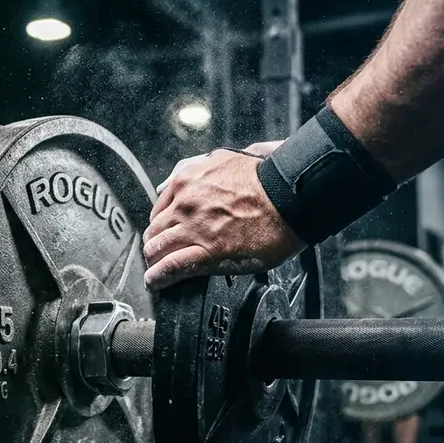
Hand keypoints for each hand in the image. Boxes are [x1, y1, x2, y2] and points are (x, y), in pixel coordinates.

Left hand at [143, 148, 304, 289]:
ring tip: (154, 272)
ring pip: (157, 249)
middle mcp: (184, 204)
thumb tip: (196, 169)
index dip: (162, 224)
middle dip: (156, 244)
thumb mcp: (225, 159)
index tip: (166, 232)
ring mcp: (193, 229)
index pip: (160, 209)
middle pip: (155, 231)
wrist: (289, 196)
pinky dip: (159, 277)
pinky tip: (157, 282)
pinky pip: (171, 267)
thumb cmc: (266, 180)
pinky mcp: (207, 252)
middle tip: (160, 254)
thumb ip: (204, 168)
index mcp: (187, 181)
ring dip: (154, 262)